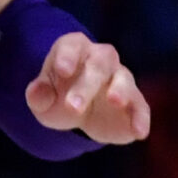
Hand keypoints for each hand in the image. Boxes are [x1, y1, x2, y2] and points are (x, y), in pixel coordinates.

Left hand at [25, 32, 147, 144]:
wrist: (77, 112)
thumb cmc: (57, 97)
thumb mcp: (41, 99)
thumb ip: (38, 95)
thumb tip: (37, 93)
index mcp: (74, 50)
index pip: (71, 45)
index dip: (67, 56)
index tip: (61, 71)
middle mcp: (101, 59)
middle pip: (98, 64)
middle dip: (86, 85)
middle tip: (73, 107)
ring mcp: (121, 78)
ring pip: (123, 79)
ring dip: (120, 90)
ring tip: (115, 102)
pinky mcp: (135, 101)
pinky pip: (140, 107)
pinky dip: (140, 118)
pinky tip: (139, 132)